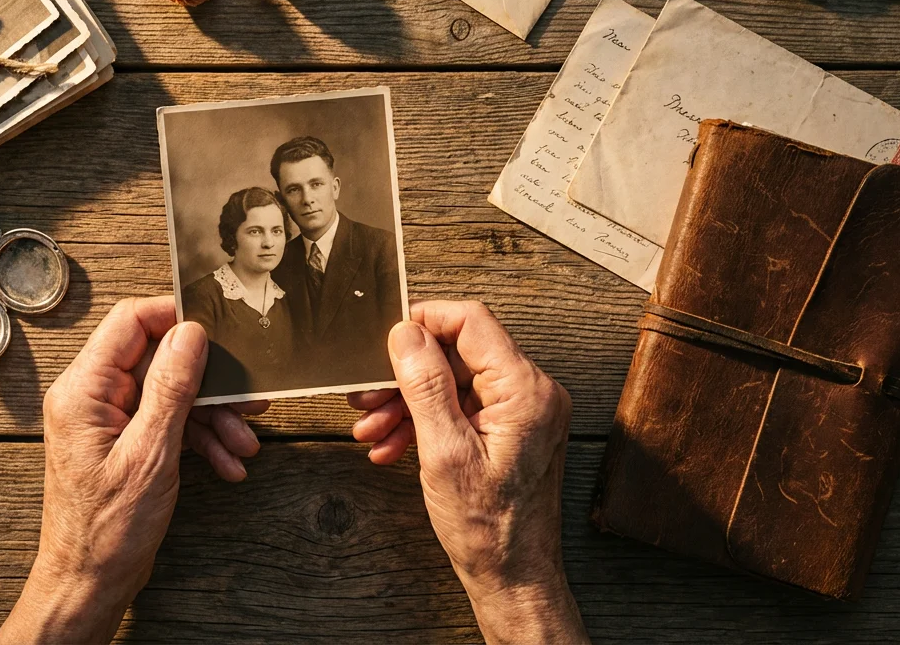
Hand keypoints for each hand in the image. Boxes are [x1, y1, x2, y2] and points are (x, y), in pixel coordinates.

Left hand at [0, 297, 267, 643]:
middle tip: (248, 398)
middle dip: (207, 384)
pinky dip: (199, 439)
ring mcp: (107, 420)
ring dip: (211, 418)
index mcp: (83, 390)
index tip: (219, 328)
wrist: (91, 583)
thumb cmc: (106, 530)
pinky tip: (227, 461)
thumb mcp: (150, 453)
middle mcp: (90, 397)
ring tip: (244, 442)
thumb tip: (190, 334)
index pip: (130, 322)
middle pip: (158, 360)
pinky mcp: (124, 442)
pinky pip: (167, 423)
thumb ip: (171, 388)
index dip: (176, 318)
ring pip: (170, 395)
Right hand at [348, 301, 586, 643]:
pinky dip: (426, 420)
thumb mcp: (444, 452)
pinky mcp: (512, 430)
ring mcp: (523, 412)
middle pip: (458, 353)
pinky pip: (462, 408)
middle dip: (406, 374)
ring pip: (454, 382)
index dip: (424, 322)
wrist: (514, 578)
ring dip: (408, 401)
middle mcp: (532, 392)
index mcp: (526, 390)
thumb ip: (425, 386)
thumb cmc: (488, 527)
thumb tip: (406, 334)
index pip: (471, 322)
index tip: (385, 337)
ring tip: (372, 428)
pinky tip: (392, 444)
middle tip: (366, 396)